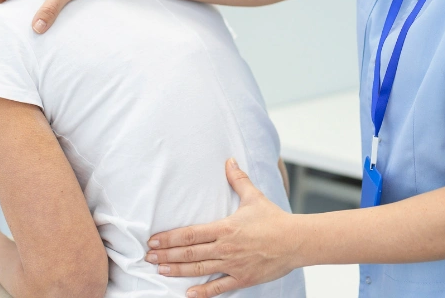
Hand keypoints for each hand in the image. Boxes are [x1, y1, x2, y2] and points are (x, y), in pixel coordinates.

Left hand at [145, 159, 302, 297]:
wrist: (296, 241)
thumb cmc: (274, 219)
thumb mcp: (254, 197)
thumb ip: (238, 180)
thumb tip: (229, 161)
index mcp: (225, 228)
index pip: (189, 234)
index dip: (168, 238)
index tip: (153, 241)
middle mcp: (225, 248)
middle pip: (189, 253)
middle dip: (166, 255)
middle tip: (148, 257)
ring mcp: (233, 265)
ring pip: (199, 269)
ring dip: (177, 270)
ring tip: (160, 270)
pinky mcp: (242, 278)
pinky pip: (219, 287)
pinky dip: (203, 292)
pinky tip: (188, 294)